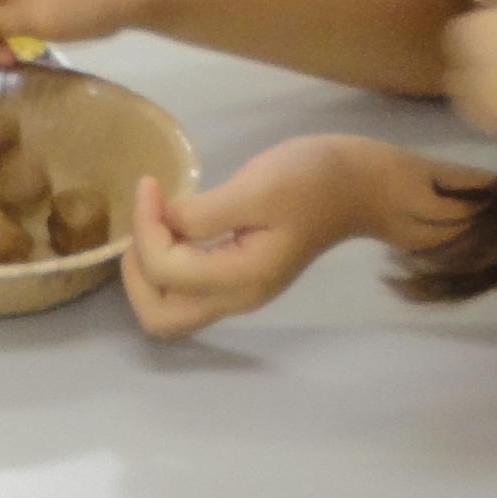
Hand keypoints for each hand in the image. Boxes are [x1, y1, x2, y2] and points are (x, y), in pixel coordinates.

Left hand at [119, 136, 410, 337]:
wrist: (359, 185)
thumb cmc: (314, 179)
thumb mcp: (258, 187)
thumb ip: (205, 212)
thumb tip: (165, 222)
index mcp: (242, 278)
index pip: (165, 270)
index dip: (145, 227)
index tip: (152, 184)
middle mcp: (236, 297)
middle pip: (160, 318)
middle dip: (137, 272)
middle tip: (146, 221)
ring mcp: (238, 292)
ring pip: (170, 309)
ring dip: (148, 271)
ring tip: (156, 221)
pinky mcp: (238, 277)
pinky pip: (185, 289)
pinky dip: (165, 265)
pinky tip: (173, 225)